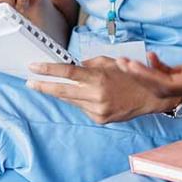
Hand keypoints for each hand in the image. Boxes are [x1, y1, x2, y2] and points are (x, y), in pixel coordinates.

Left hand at [27, 57, 174, 123]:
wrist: (151, 98)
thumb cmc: (131, 76)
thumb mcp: (110, 62)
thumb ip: (89, 64)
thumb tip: (71, 67)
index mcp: (98, 77)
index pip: (67, 72)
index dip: (48, 70)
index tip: (34, 68)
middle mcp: (96, 95)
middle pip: (62, 91)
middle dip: (44, 86)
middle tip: (30, 82)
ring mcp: (98, 110)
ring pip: (71, 101)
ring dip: (62, 93)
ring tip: (54, 86)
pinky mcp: (100, 119)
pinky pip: (83, 108)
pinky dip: (81, 101)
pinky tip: (88, 96)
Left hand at [119, 30, 181, 97]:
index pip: (169, 87)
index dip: (148, 78)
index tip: (131, 66)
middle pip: (161, 87)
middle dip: (139, 77)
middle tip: (120, 63)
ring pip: (164, 82)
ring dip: (145, 73)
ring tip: (126, 61)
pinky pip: (173, 74)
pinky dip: (159, 67)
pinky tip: (151, 56)